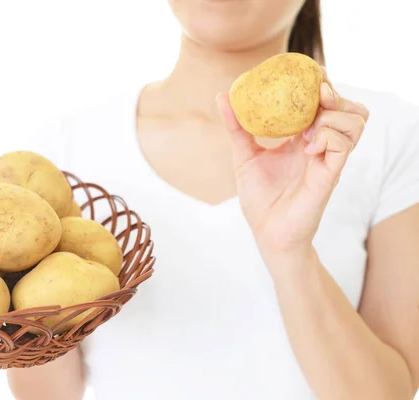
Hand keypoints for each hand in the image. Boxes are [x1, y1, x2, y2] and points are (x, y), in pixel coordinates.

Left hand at [216, 71, 368, 269]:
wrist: (266, 232)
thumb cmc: (260, 197)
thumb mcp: (244, 155)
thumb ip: (236, 125)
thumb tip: (221, 94)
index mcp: (304, 137)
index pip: (326, 101)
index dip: (322, 82)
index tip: (306, 72)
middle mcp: (321, 145)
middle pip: (350, 106)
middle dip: (335, 93)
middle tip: (315, 93)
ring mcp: (329, 159)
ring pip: (356, 121)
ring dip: (334, 114)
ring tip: (310, 126)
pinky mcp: (330, 176)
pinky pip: (344, 145)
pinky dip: (329, 136)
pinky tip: (308, 146)